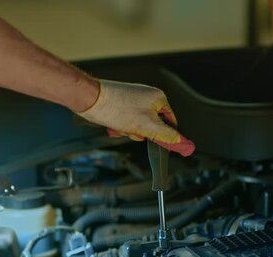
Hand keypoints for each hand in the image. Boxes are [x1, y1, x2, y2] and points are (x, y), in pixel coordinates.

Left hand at [76, 80, 194, 156]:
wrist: (89, 98)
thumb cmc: (116, 109)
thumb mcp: (145, 126)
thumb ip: (166, 135)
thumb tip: (183, 144)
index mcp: (158, 98)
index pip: (170, 122)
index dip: (164, 135)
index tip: (158, 144)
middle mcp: (147, 95)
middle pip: (153, 124)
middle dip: (141, 132)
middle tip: (131, 130)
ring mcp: (133, 98)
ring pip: (138, 124)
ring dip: (129, 130)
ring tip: (119, 125)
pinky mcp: (121, 102)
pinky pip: (127, 120)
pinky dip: (121, 126)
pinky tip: (113, 125)